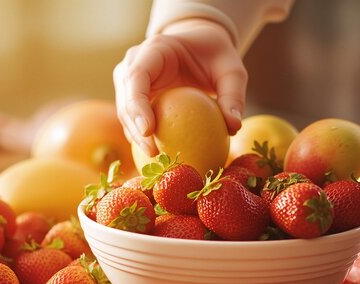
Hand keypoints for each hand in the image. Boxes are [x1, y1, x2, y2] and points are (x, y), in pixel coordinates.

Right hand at [113, 19, 246, 156]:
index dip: (137, 104)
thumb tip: (234, 127)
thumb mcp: (231, 70)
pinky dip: (143, 138)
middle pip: (125, 98)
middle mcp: (135, 64)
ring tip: (155, 159)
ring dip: (136, 138)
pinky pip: (134, 121)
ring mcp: (130, 82)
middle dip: (134, 128)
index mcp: (155, 50)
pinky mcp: (134, 98)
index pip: (136, 76)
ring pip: (125, 113)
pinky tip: (158, 157)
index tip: (149, 130)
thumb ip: (233, 96)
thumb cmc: (215, 56)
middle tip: (153, 153)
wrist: (200, 47)